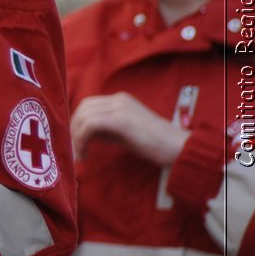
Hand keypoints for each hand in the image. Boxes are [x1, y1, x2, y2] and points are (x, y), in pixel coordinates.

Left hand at [71, 92, 185, 166]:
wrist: (180, 149)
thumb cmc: (155, 145)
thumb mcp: (124, 133)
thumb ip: (105, 130)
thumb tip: (80, 135)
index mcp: (120, 100)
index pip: (88, 105)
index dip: (77, 123)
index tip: (76, 142)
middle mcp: (118, 100)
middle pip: (83, 108)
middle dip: (74, 129)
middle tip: (74, 150)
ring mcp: (120, 108)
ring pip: (84, 117)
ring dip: (76, 138)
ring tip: (79, 155)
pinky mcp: (121, 119)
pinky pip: (90, 125)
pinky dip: (82, 140)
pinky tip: (85, 154)